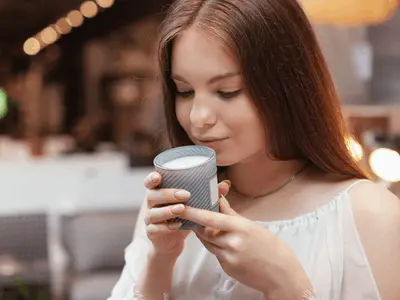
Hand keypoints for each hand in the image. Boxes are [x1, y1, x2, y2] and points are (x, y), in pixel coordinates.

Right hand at [144, 172, 230, 257]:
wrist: (173, 242)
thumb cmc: (183, 217)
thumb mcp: (194, 204)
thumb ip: (208, 193)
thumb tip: (226, 184)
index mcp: (159, 192)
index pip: (150, 182)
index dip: (151, 178)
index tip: (159, 177)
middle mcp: (152, 204)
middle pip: (152, 196)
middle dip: (168, 194)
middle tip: (186, 194)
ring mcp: (150, 219)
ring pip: (152, 213)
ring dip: (167, 210)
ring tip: (182, 209)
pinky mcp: (151, 233)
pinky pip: (154, 229)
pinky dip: (165, 227)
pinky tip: (178, 225)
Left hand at [181, 197, 311, 298]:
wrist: (280, 273)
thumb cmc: (269, 246)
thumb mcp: (251, 225)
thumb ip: (230, 213)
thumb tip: (218, 198)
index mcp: (240, 228)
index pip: (210, 218)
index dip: (193, 212)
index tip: (181, 206)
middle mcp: (232, 243)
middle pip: (204, 231)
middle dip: (198, 224)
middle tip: (193, 216)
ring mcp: (228, 257)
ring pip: (207, 242)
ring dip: (206, 235)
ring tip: (214, 230)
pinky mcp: (226, 268)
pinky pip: (214, 253)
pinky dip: (216, 247)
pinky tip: (228, 246)